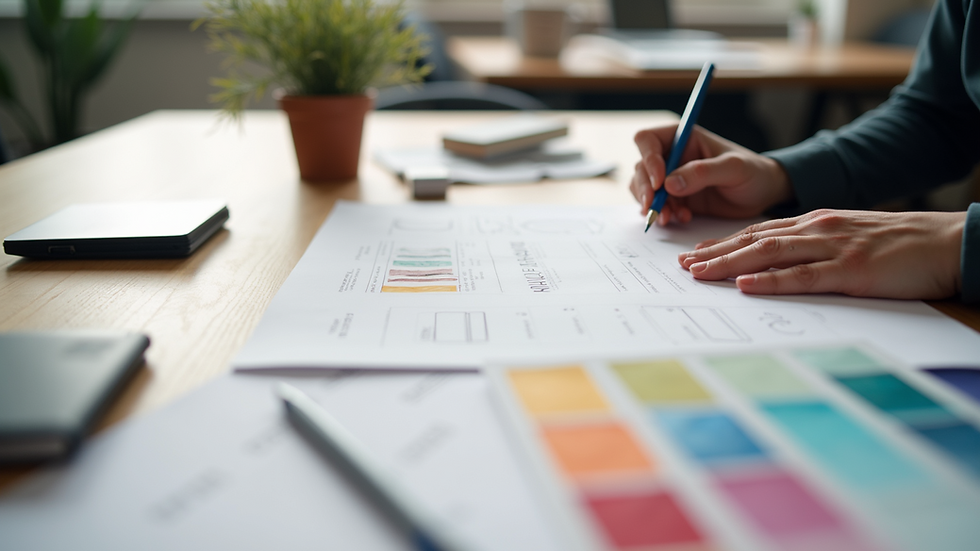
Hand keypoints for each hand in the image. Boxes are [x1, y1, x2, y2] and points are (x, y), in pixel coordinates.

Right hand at [631, 124, 792, 225]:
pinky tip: (682, 218)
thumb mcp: (733, 168)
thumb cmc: (754, 173)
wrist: (764, 194)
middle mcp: (673, 156)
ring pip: (643, 188)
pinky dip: (663, 214)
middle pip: (641, 167)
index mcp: (684, 138)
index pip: (648, 140)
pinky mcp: (676, 198)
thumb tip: (669, 183)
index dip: (648, 159)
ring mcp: (672, 178)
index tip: (659, 182)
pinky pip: (656, 205)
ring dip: (652, 205)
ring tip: (670, 217)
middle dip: (645, 189)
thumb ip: (702, 173)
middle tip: (655, 208)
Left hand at [678, 209, 965, 298]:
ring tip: (700, 274)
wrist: (947, 242)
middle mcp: (817, 229)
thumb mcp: (848, 238)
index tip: (696, 254)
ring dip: (730, 264)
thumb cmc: (899, 245)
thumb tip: (780, 265)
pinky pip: (803, 276)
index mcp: (816, 222)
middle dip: (716, 253)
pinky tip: (746, 284)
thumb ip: (815, 247)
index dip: (724, 243)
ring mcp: (833, 248)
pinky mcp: (851, 270)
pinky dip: (772, 280)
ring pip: (769, 253)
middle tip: (684, 266)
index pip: (759, 231)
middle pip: (754, 239)